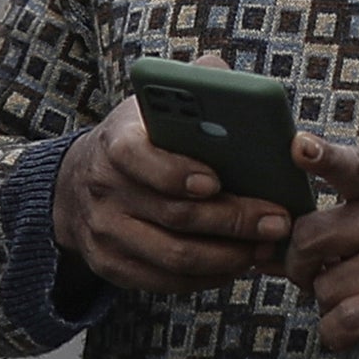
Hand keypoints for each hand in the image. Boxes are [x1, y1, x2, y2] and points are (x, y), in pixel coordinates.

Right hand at [53, 96, 293, 294]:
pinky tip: (238, 265)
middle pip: (174, 215)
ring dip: (228, 256)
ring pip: (174, 257)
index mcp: (115, 144)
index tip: (216, 181)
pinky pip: (166, 282)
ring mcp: (105, 234)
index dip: (177, 172)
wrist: (80, 184)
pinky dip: (208, 278)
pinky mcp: (111, 267)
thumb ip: (189, 86)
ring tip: (266, 247)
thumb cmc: (138, 141)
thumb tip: (221, 75)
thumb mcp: (151, 107)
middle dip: (233, 221)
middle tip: (277, 221)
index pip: (140, 158)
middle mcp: (104, 191)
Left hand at [283, 133, 358, 355]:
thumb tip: (297, 234)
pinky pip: (349, 321)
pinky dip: (335, 332)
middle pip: (314, 239)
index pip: (355, 165)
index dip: (323, 156)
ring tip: (347, 305)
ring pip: (328, 287)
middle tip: (310, 276)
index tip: (300, 148)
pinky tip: (344, 332)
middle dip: (299, 265)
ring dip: (326, 305)